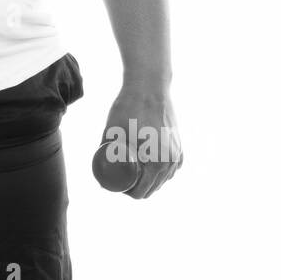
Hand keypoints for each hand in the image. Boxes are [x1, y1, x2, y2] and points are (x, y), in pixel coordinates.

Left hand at [92, 82, 182, 199]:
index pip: (140, 192)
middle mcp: (170, 162)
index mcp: (155, 163)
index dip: (125, 193)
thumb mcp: (111, 133)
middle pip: (152, 188)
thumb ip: (104, 153)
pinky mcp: (179, 146)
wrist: (149, 86)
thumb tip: (100, 176)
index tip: (115, 185)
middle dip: (136, 188)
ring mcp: (177, 154)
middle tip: (120, 180)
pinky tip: (149, 168)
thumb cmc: (128, 108)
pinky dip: (160, 171)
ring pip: (163, 179)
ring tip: (133, 172)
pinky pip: (171, 168)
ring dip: (149, 180)